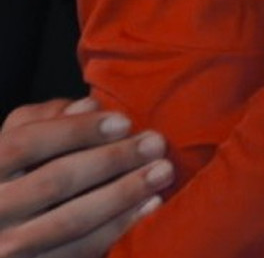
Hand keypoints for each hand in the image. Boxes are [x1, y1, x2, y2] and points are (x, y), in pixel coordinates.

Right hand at [0, 97, 173, 256]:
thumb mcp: (20, 136)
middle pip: (56, 181)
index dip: (76, 130)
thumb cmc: (19, 168)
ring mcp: (11, 245)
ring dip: (123, 194)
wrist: (6, 226)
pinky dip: (118, 227)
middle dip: (112, 160)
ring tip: (162, 172)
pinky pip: (80, 250)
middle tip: (156, 143)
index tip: (123, 122)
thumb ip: (49, 117)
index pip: (28, 143)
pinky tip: (149, 206)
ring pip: (71, 219)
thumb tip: (90, 107)